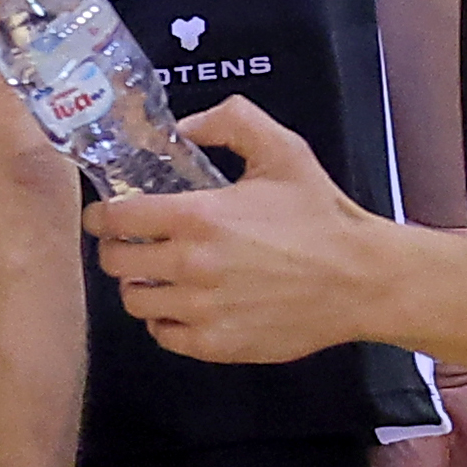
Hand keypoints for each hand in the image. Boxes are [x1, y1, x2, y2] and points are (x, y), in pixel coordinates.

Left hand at [84, 98, 395, 366]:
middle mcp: (193, 265)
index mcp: (198, 216)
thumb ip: (229, 121)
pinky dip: (165, 322)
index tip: (106, 215)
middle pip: (116, 263)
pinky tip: (181, 306)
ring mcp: (204, 310)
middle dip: (117, 250)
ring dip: (139, 287)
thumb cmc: (322, 216)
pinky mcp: (220, 344)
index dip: (103, 216)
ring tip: (157, 276)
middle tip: (133, 245)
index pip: (116, 219)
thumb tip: (184, 127)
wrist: (363, 279)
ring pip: (135, 303)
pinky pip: (165, 336)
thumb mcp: (281, 149)